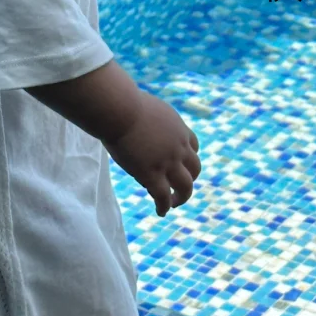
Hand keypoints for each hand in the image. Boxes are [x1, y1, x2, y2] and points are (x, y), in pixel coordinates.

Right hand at [104, 92, 200, 215]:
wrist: (120, 110)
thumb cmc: (123, 103)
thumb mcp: (144, 107)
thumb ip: (146, 116)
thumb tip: (132, 112)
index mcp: (178, 127)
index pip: (193, 145)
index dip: (188, 156)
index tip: (181, 164)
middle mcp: (179, 146)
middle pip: (195, 167)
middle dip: (190, 178)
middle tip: (180, 186)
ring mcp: (168, 162)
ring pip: (186, 186)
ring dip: (182, 197)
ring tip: (173, 203)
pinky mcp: (152, 175)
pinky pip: (163, 196)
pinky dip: (164, 206)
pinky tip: (160, 212)